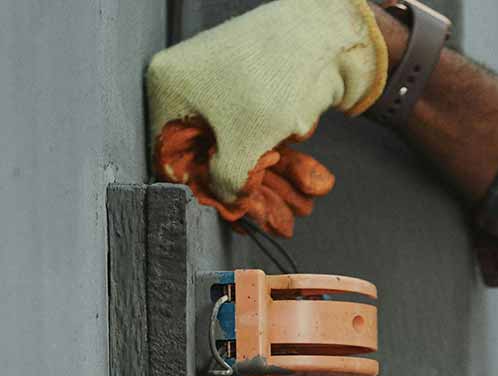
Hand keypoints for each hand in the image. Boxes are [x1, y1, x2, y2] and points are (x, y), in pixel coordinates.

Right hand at [146, 0, 387, 234]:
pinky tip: (307, 184)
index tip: (227, 214)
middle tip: (271, 219)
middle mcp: (191, 83)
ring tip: (297, 208)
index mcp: (168, 87)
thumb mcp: (244, 145)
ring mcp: (227, 84)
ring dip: (272, 180)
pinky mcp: (258, 88)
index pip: (170, 154)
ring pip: (243, 144)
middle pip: (211, 152)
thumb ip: (228, 181)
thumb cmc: (275, 79)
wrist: (328, 34)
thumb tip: (227, 201)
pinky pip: (263, 130)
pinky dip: (284, 156)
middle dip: (247, 188)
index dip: (200, 189)